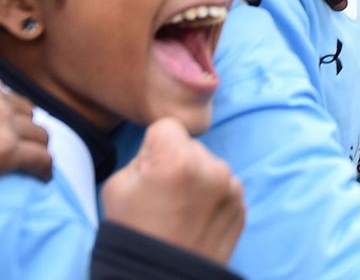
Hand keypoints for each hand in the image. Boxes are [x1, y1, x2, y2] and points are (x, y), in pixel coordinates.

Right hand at [100, 118, 245, 262]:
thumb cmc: (133, 233)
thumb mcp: (118, 185)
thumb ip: (143, 155)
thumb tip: (162, 148)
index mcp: (177, 158)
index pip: (168, 126)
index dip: (155, 146)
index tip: (151, 171)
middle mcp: (212, 168)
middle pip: (192, 146)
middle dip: (179, 161)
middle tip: (165, 196)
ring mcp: (231, 189)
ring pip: (211, 166)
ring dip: (200, 180)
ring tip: (181, 211)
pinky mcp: (241, 208)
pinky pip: (225, 188)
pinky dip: (213, 198)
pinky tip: (196, 220)